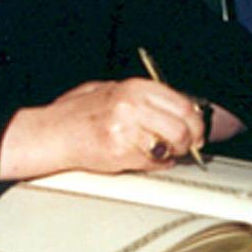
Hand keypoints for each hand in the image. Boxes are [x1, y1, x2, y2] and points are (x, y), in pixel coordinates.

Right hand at [0, 78, 207, 179]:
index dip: (196, 121)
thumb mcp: (114, 90)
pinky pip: (152, 162)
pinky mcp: (120, 153)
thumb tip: (180, 109)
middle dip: (190, 140)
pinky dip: (156, 164)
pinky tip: (146, 158)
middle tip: (186, 145)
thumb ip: (145, 98)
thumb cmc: (80, 113)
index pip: (183, 104)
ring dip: (172, 153)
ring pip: (170, 147)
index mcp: (135, 88)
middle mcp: (133, 106)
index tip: (198, 129)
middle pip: (182, 128)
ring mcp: (126, 131)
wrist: (53, 133)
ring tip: (163, 151)